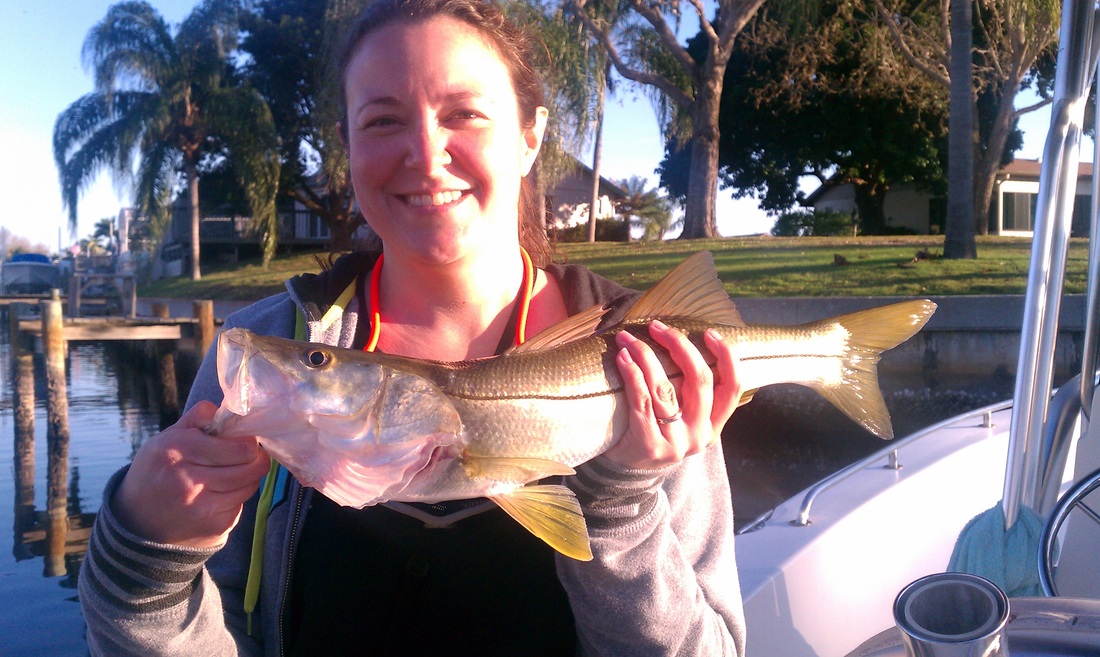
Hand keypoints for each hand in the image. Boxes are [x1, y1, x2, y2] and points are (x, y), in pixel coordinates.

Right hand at [111, 401, 270, 547]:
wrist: (136, 521)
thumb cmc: (156, 471)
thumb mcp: (165, 439)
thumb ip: (195, 419)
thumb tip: (222, 409)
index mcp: (178, 451)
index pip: (240, 447)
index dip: (249, 442)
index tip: (243, 441)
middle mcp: (190, 481)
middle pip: (251, 467)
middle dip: (254, 459)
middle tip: (245, 456)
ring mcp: (203, 508)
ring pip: (250, 486)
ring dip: (246, 478)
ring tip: (230, 473)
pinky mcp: (215, 527)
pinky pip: (241, 505)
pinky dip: (235, 497)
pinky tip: (218, 494)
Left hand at [604, 321, 740, 468]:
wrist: (627, 475)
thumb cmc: (655, 434)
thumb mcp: (683, 419)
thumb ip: (692, 393)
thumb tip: (685, 343)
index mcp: (714, 426)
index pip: (733, 386)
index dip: (726, 356)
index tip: (710, 332)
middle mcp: (699, 434)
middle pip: (699, 380)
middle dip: (679, 345)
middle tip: (657, 327)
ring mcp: (676, 441)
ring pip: (666, 387)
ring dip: (646, 355)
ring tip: (628, 338)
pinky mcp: (649, 444)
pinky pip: (642, 400)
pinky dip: (633, 374)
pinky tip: (624, 358)